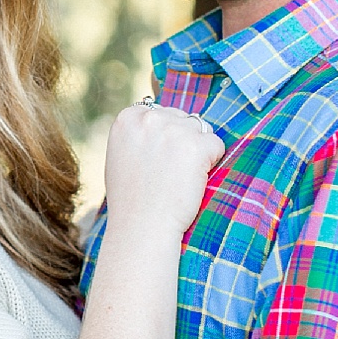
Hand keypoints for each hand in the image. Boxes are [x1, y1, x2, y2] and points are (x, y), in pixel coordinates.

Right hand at [103, 101, 225, 232]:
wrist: (143, 226)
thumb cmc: (131, 199)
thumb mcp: (121, 155)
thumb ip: (137, 133)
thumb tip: (156, 117)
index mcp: (127, 118)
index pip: (160, 112)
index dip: (164, 137)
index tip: (157, 161)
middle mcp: (150, 118)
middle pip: (182, 118)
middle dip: (182, 141)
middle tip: (169, 173)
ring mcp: (174, 130)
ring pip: (201, 129)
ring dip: (197, 151)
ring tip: (180, 177)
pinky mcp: (197, 145)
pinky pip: (216, 144)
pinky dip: (211, 162)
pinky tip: (193, 180)